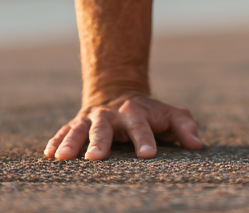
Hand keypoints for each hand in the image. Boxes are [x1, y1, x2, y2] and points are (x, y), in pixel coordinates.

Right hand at [44, 91, 203, 160]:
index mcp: (136, 113)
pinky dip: (56, 141)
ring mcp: (91, 118)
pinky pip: (64, 131)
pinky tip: (49, 153)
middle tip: (95, 158)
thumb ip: (184, 126)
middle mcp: (111, 115)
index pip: (142, 127)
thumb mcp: (168, 114)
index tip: (148, 155)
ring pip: (79, 129)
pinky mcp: (76, 123)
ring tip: (62, 158)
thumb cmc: (149, 112)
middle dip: (99, 142)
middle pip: (105, 128)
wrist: (117, 89)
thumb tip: (199, 144)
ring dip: (71, 142)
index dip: (145, 140)